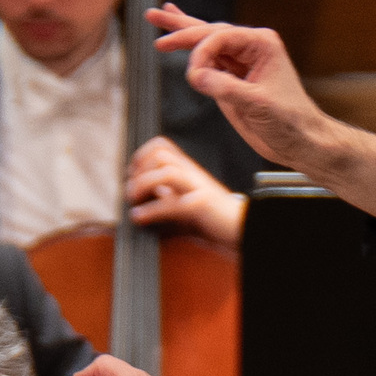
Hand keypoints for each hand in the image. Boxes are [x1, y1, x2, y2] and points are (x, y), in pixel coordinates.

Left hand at [124, 135, 246, 247]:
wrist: (244, 228)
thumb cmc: (215, 219)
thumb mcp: (186, 204)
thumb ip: (166, 199)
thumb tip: (140, 207)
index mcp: (189, 171)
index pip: (162, 146)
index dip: (141, 156)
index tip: (131, 175)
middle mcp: (193, 174)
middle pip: (160, 154)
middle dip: (138, 170)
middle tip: (131, 192)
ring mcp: (198, 187)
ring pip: (166, 171)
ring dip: (142, 184)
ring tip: (134, 200)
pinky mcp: (202, 206)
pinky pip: (173, 202)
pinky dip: (151, 210)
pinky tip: (139, 217)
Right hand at [147, 3, 375, 218]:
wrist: (301, 142)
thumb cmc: (290, 121)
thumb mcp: (257, 103)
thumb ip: (225, 87)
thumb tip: (195, 75)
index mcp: (261, 44)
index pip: (219, 37)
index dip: (200, 53)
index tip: (193, 76)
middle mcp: (251, 48)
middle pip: (208, 31)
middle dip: (181, 27)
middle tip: (153, 16)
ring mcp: (240, 63)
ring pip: (206, 42)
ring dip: (182, 32)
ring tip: (157, 16)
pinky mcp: (233, 80)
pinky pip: (209, 61)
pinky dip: (192, 51)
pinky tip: (179, 37)